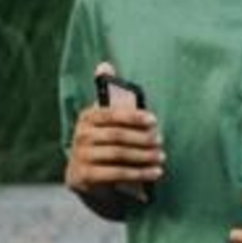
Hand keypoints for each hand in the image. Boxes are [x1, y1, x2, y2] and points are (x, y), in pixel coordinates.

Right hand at [65, 62, 162, 194]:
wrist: (85, 178)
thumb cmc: (103, 143)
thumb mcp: (105, 121)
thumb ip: (109, 96)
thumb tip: (104, 64)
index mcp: (87, 117)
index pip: (111, 114)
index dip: (134, 117)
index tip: (153, 120)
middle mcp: (81, 136)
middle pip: (117, 136)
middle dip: (142, 139)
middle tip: (160, 141)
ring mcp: (81, 157)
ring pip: (119, 155)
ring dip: (144, 156)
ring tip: (160, 157)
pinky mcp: (84, 176)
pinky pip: (117, 173)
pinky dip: (139, 173)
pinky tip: (155, 173)